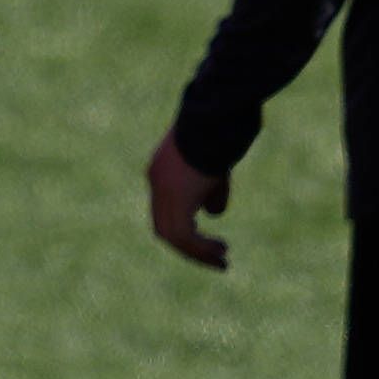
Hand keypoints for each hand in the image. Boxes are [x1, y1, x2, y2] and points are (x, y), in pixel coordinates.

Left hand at [146, 133, 229, 268]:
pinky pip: (184, 235)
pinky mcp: (176, 198)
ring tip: (222, 260)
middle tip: (215, 256)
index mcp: (160, 171)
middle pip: (164, 228)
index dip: (183, 228)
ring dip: (197, 252)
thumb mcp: (215, 167)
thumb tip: (213, 214)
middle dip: (189, 246)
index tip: (204, 237)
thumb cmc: (220, 135)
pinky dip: (201, 247)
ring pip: (173, 236)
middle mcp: (156, 183)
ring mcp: (163, 191)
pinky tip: (219, 250)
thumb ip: (211, 192)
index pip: (164, 211)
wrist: (216, 118)